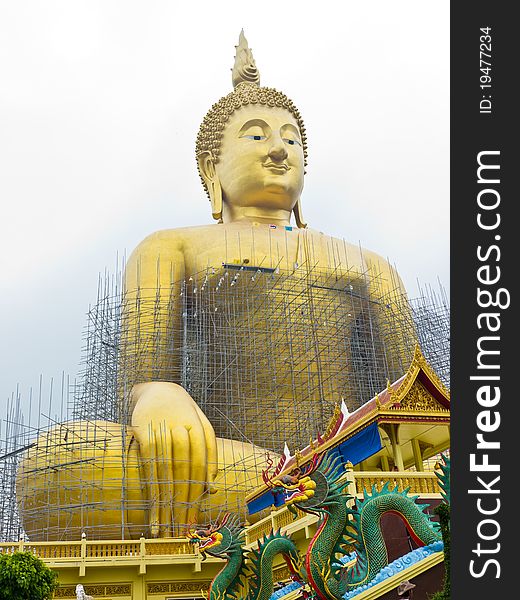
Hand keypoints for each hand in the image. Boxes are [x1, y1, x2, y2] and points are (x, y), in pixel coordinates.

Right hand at [130, 382, 216, 536]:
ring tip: (164, 529)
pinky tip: (151, 508)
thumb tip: (212, 486)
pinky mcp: (142, 433)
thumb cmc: (184, 413)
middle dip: (182, 505)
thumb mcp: (202, 425)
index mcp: (198, 429)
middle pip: (182, 474)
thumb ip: (210, 452)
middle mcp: (180, 430)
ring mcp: (160, 431)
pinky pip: (147, 466)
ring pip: (165, 473)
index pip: (199, 467)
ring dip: (164, 504)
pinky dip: (149, 488)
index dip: (197, 494)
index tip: (194, 519)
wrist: (158, 389)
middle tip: (180, 531)